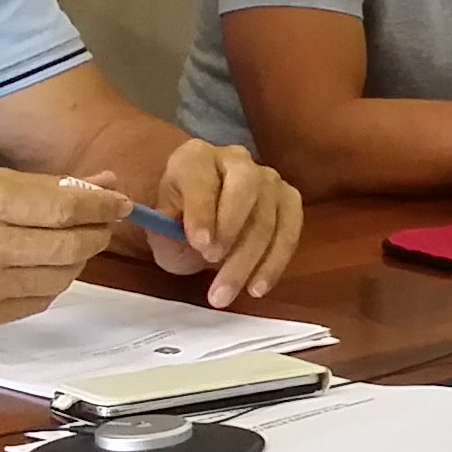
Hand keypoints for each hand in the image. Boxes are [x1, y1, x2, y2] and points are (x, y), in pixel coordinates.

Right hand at [0, 170, 129, 326]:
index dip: (101, 207)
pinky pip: (40, 300)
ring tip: (71, 243)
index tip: (120, 202)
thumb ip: (47, 185)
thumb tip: (105, 184)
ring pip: (61, 276)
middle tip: (101, 223)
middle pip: (69, 245)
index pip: (63, 209)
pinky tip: (42, 266)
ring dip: (77, 259)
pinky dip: (52, 282)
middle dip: (96, 232)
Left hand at [126, 140, 303, 307]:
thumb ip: (164, 230)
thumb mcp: (161, 228)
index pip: (202, 178)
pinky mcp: (290, 199)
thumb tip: (175, 230)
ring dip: (249, 259)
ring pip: (268, 216)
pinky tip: (256, 287)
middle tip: (212, 263)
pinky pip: (290, 230)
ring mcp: (269, 178)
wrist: (203, 223)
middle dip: (231, 229)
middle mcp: (236, 159)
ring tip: (225, 294)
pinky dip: (275, 263)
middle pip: (246, 187)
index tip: (200, 245)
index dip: (202, 211)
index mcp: (195, 158)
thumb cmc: (180, 223)